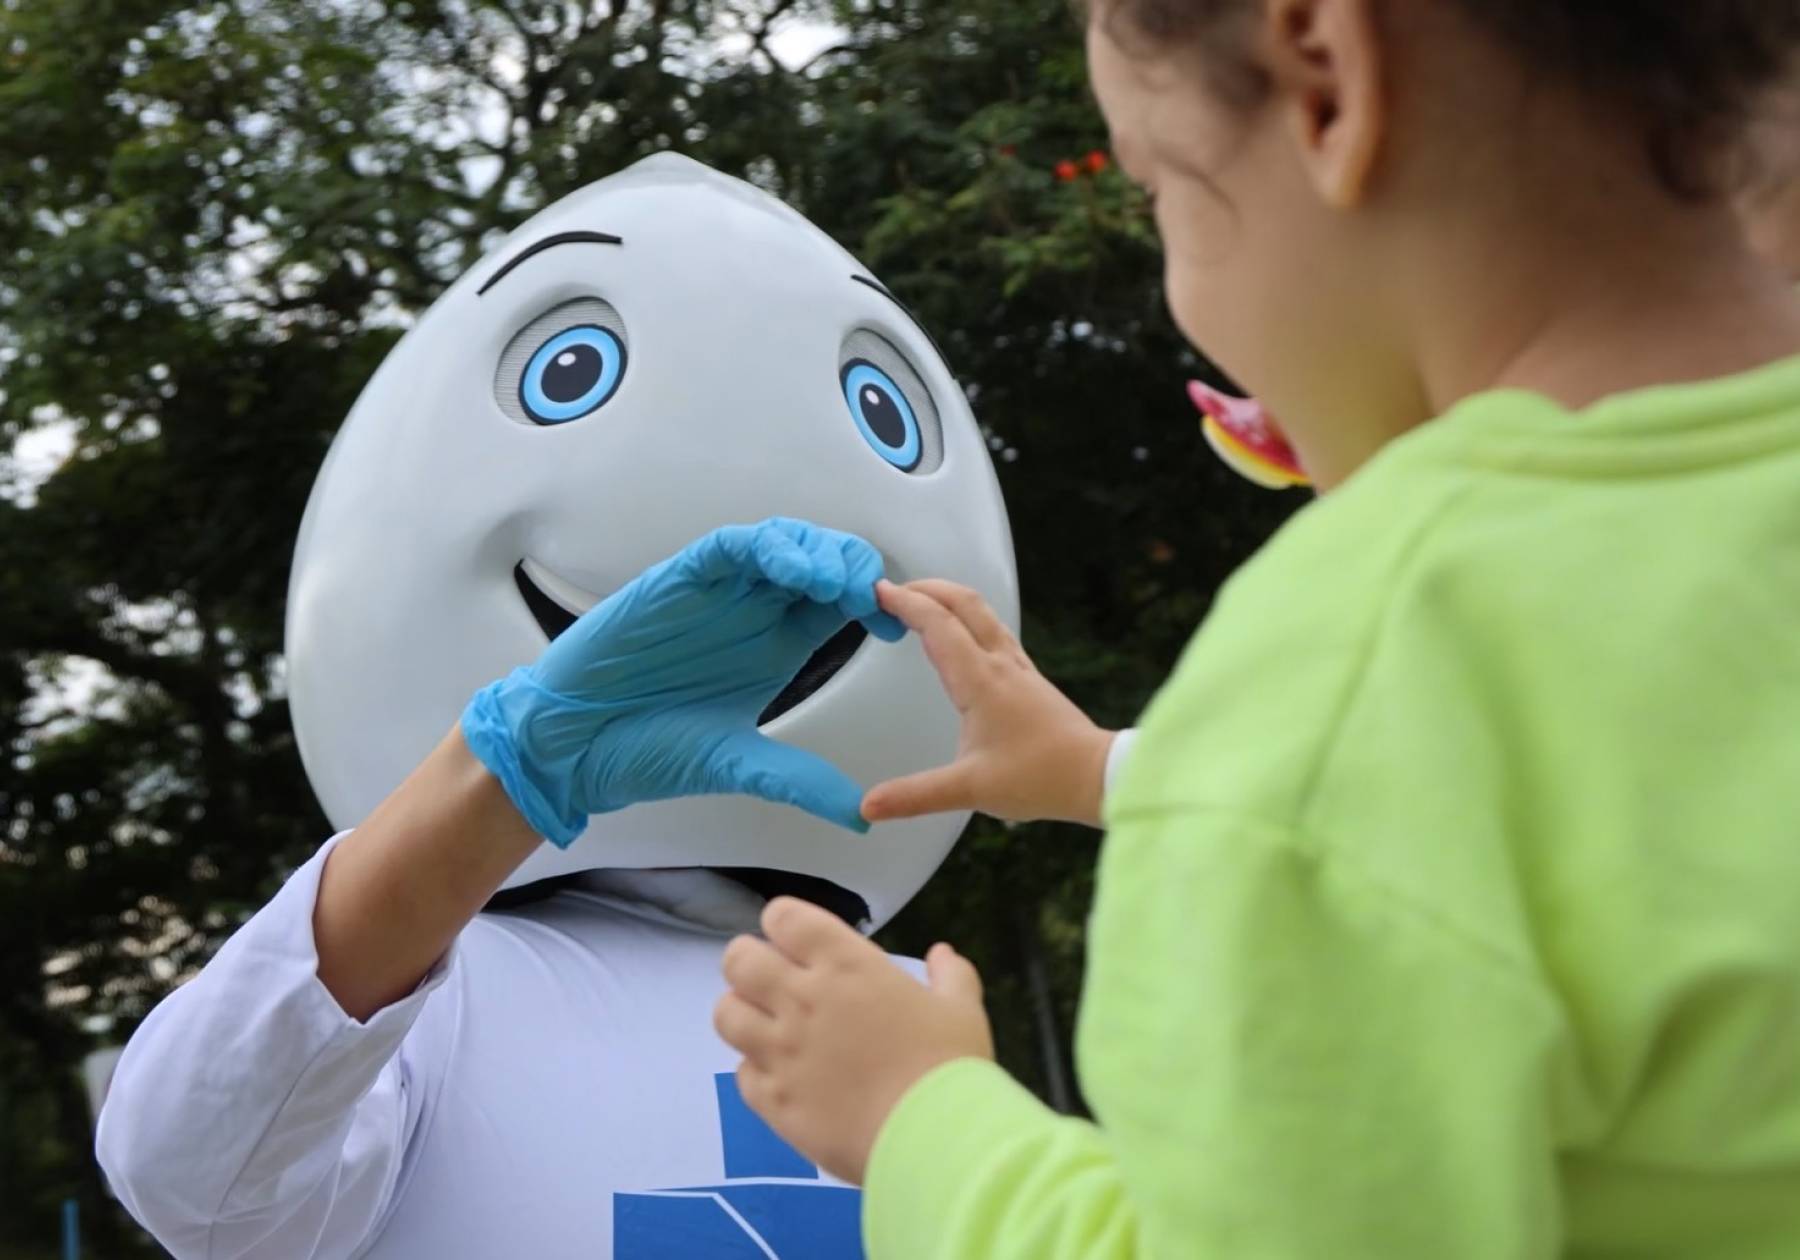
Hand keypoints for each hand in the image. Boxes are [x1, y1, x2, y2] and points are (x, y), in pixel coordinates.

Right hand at [461, 518, 905, 846]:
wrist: (575, 746)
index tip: (895, 627)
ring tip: (837, 583)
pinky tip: (790, 571)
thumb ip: (801, 781)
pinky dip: (766, 550)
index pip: (839, 605)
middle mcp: (752, 612)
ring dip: (817, 555)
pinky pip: (731, 548)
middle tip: (874, 596)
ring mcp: (718, 592)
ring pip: (783, 545)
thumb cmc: (645, 750)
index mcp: (776, 645)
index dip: (874, 606)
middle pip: (822, 564)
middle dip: (854, 571)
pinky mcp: (680, 580)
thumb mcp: (742, 765)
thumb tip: (859, 815)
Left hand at [714, 897, 993, 1184]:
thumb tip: (942, 954)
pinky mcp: (773, 1101)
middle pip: (739, 959)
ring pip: (726, 1013)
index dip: (784, 923)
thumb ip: (950, 975)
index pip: (783, 917)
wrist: (933, 1140)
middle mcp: (802, 1000)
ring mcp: (781, 1052)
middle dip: (750, 962)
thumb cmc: (949, 1066)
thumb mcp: (962, 1010)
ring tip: (768, 1026)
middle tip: (774, 980)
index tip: (799, 940)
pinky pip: (742, 1073)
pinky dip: (757, 1071)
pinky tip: (783, 1077)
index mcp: (845, 965)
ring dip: (743, 1013)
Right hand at [861, 579, 1114, 826]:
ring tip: (922, 603)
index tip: (878, 593)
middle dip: (925, 588)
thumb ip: (915, 796)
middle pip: (963, 602)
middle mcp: (1001, 664)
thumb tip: (869, 805)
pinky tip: (962, 638)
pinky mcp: (1028, 678)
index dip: (905, 603)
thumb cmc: (1041, 778)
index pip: (937, 624)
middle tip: (893, 590)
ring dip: (948, 599)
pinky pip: (994, 632)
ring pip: (982, 613)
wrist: (1095, 776)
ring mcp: (1018, 668)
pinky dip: (968, 620)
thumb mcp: (970, 790)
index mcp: (981, 681)